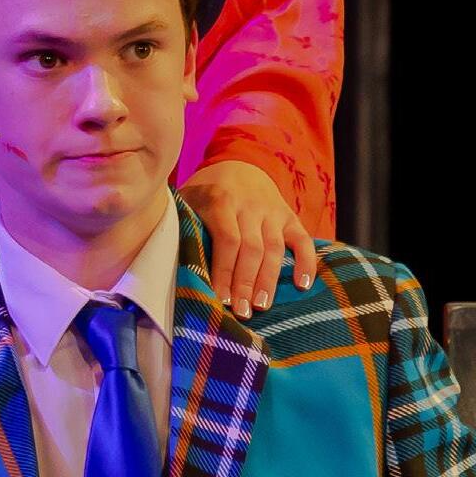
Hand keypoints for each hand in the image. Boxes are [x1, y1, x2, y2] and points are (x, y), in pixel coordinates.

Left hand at [180, 161, 317, 319]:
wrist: (238, 164)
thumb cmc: (205, 193)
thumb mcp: (187, 199)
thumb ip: (183, 224)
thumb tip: (168, 264)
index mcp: (221, 199)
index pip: (227, 240)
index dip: (224, 271)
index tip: (220, 299)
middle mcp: (250, 204)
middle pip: (251, 249)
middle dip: (245, 283)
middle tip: (241, 312)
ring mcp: (272, 210)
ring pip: (274, 248)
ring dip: (268, 280)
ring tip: (261, 306)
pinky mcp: (289, 216)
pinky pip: (302, 240)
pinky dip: (306, 262)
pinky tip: (302, 285)